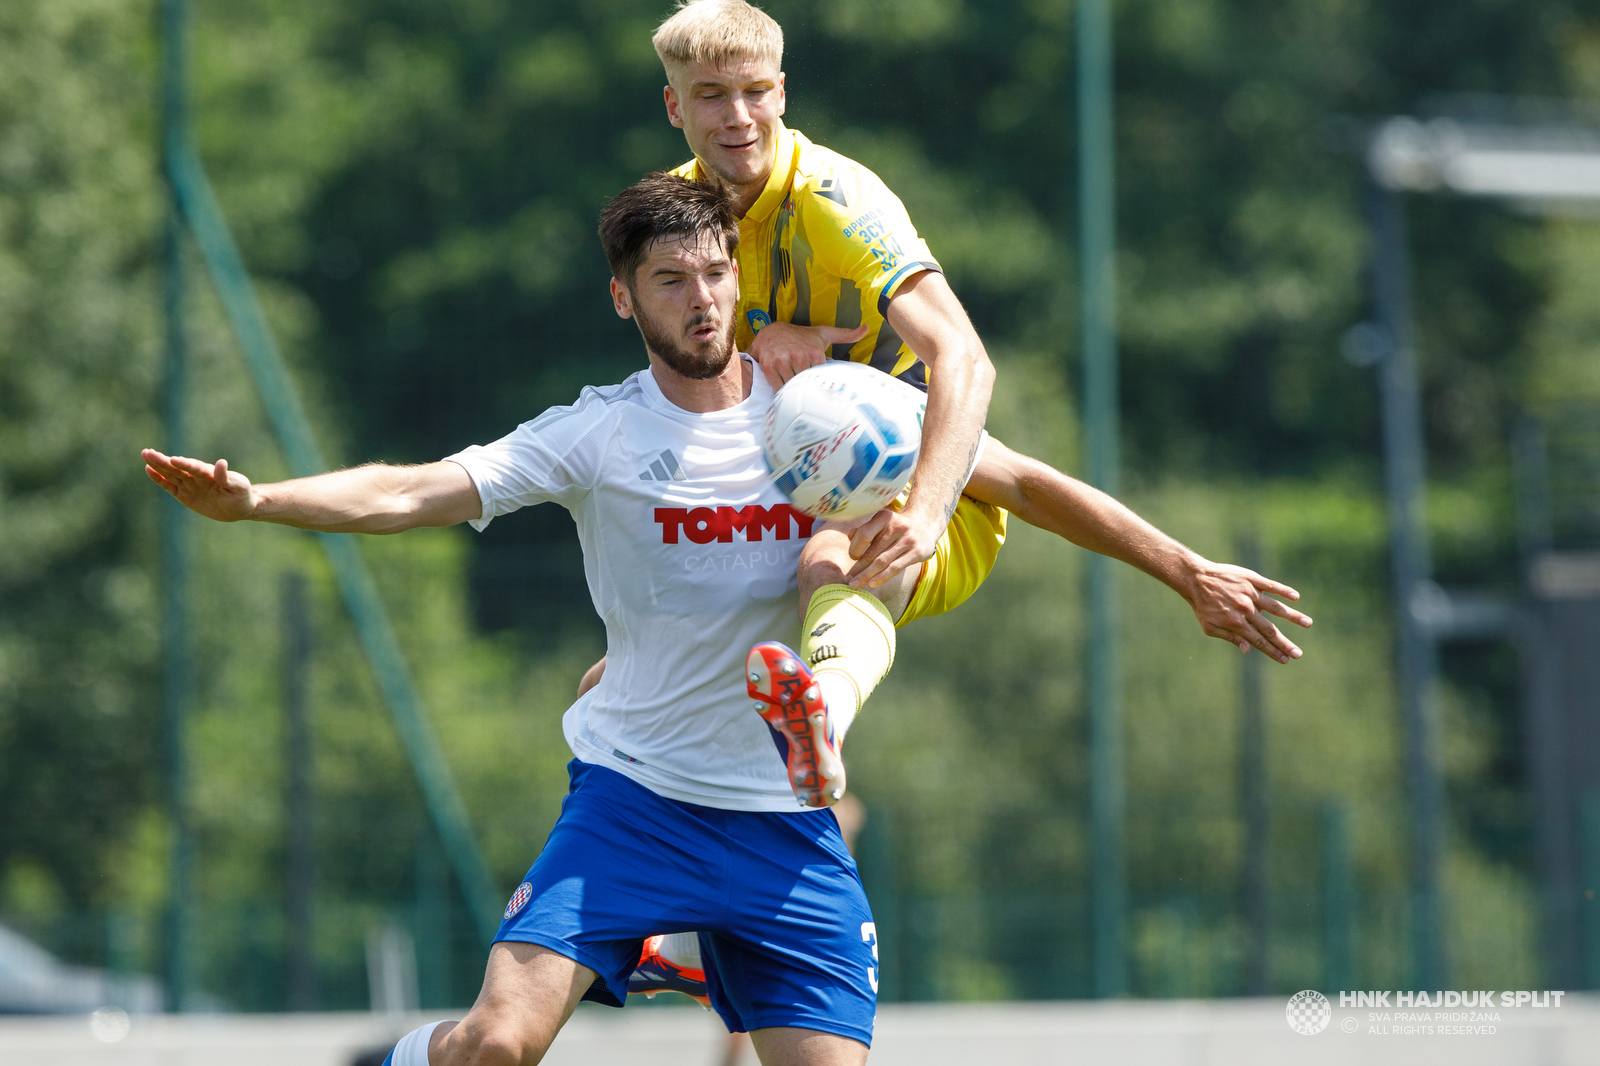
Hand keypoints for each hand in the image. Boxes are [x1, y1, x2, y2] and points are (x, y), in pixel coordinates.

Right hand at [142, 448, 256, 521]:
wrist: (239, 507)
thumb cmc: (242, 495)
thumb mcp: (239, 487)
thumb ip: (227, 477)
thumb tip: (221, 463)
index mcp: (210, 473)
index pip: (195, 468)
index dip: (185, 464)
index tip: (174, 460)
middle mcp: (197, 477)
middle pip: (177, 468)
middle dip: (163, 461)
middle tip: (148, 452)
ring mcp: (190, 485)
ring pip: (170, 474)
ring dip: (158, 465)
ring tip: (145, 455)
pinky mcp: (184, 495)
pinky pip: (169, 486)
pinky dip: (159, 479)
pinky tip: (148, 470)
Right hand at [748, 322, 868, 389]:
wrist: (772, 331)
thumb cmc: (800, 335)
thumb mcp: (823, 334)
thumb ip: (845, 334)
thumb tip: (866, 329)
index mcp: (814, 351)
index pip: (819, 378)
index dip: (818, 385)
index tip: (819, 388)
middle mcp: (798, 356)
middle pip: (805, 384)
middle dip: (805, 389)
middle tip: (807, 394)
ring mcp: (782, 361)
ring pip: (791, 387)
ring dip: (792, 391)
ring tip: (795, 391)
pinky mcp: (768, 366)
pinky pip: (777, 386)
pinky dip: (780, 391)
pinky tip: (783, 390)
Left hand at [844, 502, 942, 590]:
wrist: (925, 525)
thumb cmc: (896, 527)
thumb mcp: (881, 522)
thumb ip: (865, 529)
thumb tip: (850, 537)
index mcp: (884, 517)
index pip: (865, 534)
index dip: (855, 548)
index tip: (852, 557)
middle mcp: (897, 527)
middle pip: (873, 552)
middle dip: (859, 568)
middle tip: (848, 579)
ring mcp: (908, 540)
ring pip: (882, 562)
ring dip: (867, 575)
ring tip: (856, 584)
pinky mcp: (917, 552)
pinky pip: (896, 568)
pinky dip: (882, 577)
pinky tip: (872, 584)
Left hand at [1186, 560, 1312, 663]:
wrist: (1195, 579)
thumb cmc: (1202, 606)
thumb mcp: (1210, 627)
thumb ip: (1230, 638)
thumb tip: (1249, 650)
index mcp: (1236, 623)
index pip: (1259, 641)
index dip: (1273, 652)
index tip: (1286, 660)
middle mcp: (1246, 610)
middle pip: (1270, 630)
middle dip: (1285, 644)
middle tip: (1299, 653)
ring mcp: (1250, 594)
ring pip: (1276, 607)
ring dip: (1293, 617)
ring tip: (1308, 623)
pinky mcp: (1251, 579)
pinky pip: (1271, 586)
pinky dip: (1283, 591)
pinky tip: (1295, 597)